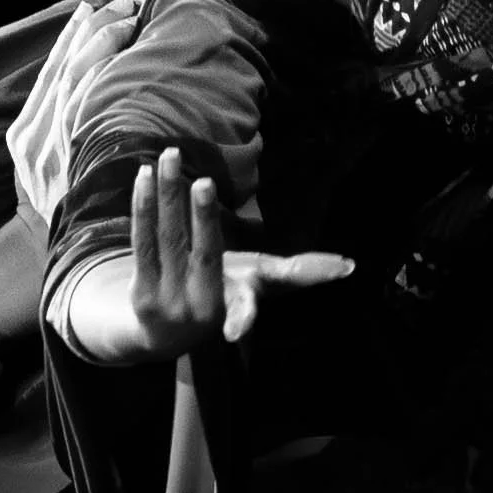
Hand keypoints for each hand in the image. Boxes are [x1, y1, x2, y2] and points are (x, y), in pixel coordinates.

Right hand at [8, 0, 140, 229]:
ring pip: (79, 79)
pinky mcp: (78, 158)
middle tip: (122, 5)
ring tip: (130, 20)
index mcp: (22, 138)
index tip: (89, 8)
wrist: (63, 257)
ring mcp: (56, 150)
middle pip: (65, 68)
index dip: (70, 37)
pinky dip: (109, 75)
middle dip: (93, 30)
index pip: (49, 73)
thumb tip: (85, 85)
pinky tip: (130, 57)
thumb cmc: (64, 210)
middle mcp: (34, 140)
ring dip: (106, 44)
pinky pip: (94, 105)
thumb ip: (55, 131)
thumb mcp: (45, 172)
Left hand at [70, 145, 351, 362]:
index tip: (330, 266)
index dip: (305, 271)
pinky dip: (144, 207)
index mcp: (247, 295)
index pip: (278, 280)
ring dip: (169, 194)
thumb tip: (349, 265)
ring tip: (172, 155)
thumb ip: (298, 273)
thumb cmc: (220, 297)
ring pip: (170, 239)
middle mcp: (210, 304)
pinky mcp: (144, 296)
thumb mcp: (258, 286)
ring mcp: (173, 302)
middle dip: (204, 217)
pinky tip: (144, 176)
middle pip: (207, 254)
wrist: (162, 337)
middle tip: (204, 183)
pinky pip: (143, 244)